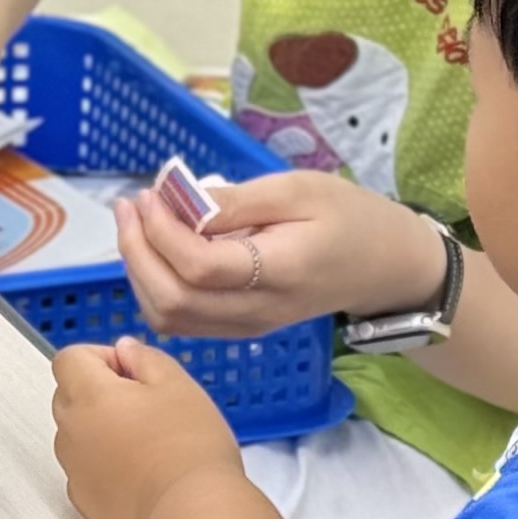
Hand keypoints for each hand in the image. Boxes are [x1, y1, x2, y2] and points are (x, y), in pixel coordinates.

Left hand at [49, 337, 243, 518]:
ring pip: (75, 434)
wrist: (194, 511)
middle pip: (68, 395)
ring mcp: (74, 469)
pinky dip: (103, 466)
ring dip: (99, 429)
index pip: (68, 359)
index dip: (100, 358)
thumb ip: (144, 357)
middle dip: (98, 391)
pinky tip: (139, 472)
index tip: (131, 371)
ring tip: (146, 442)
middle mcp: (71, 431)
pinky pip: (84, 470)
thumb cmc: (189, 447)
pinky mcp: (85, 500)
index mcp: (89, 395)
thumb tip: (125, 350)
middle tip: (145, 406)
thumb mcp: (177, 383)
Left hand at [109, 167, 438, 336]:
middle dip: (137, 251)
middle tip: (131, 206)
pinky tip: (156, 248)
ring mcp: (246, 326)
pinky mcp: (239, 328)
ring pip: (169, 317)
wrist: (387, 266)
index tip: (150, 194)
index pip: (198, 268)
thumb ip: (235, 202)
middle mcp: (256, 312)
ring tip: (137, 222)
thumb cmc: (348, 218)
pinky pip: (182, 319)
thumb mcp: (298, 190)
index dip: (161, 232)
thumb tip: (177, 201)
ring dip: (140, 270)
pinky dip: (155, 286)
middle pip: (173, 301)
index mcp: (279, 274)